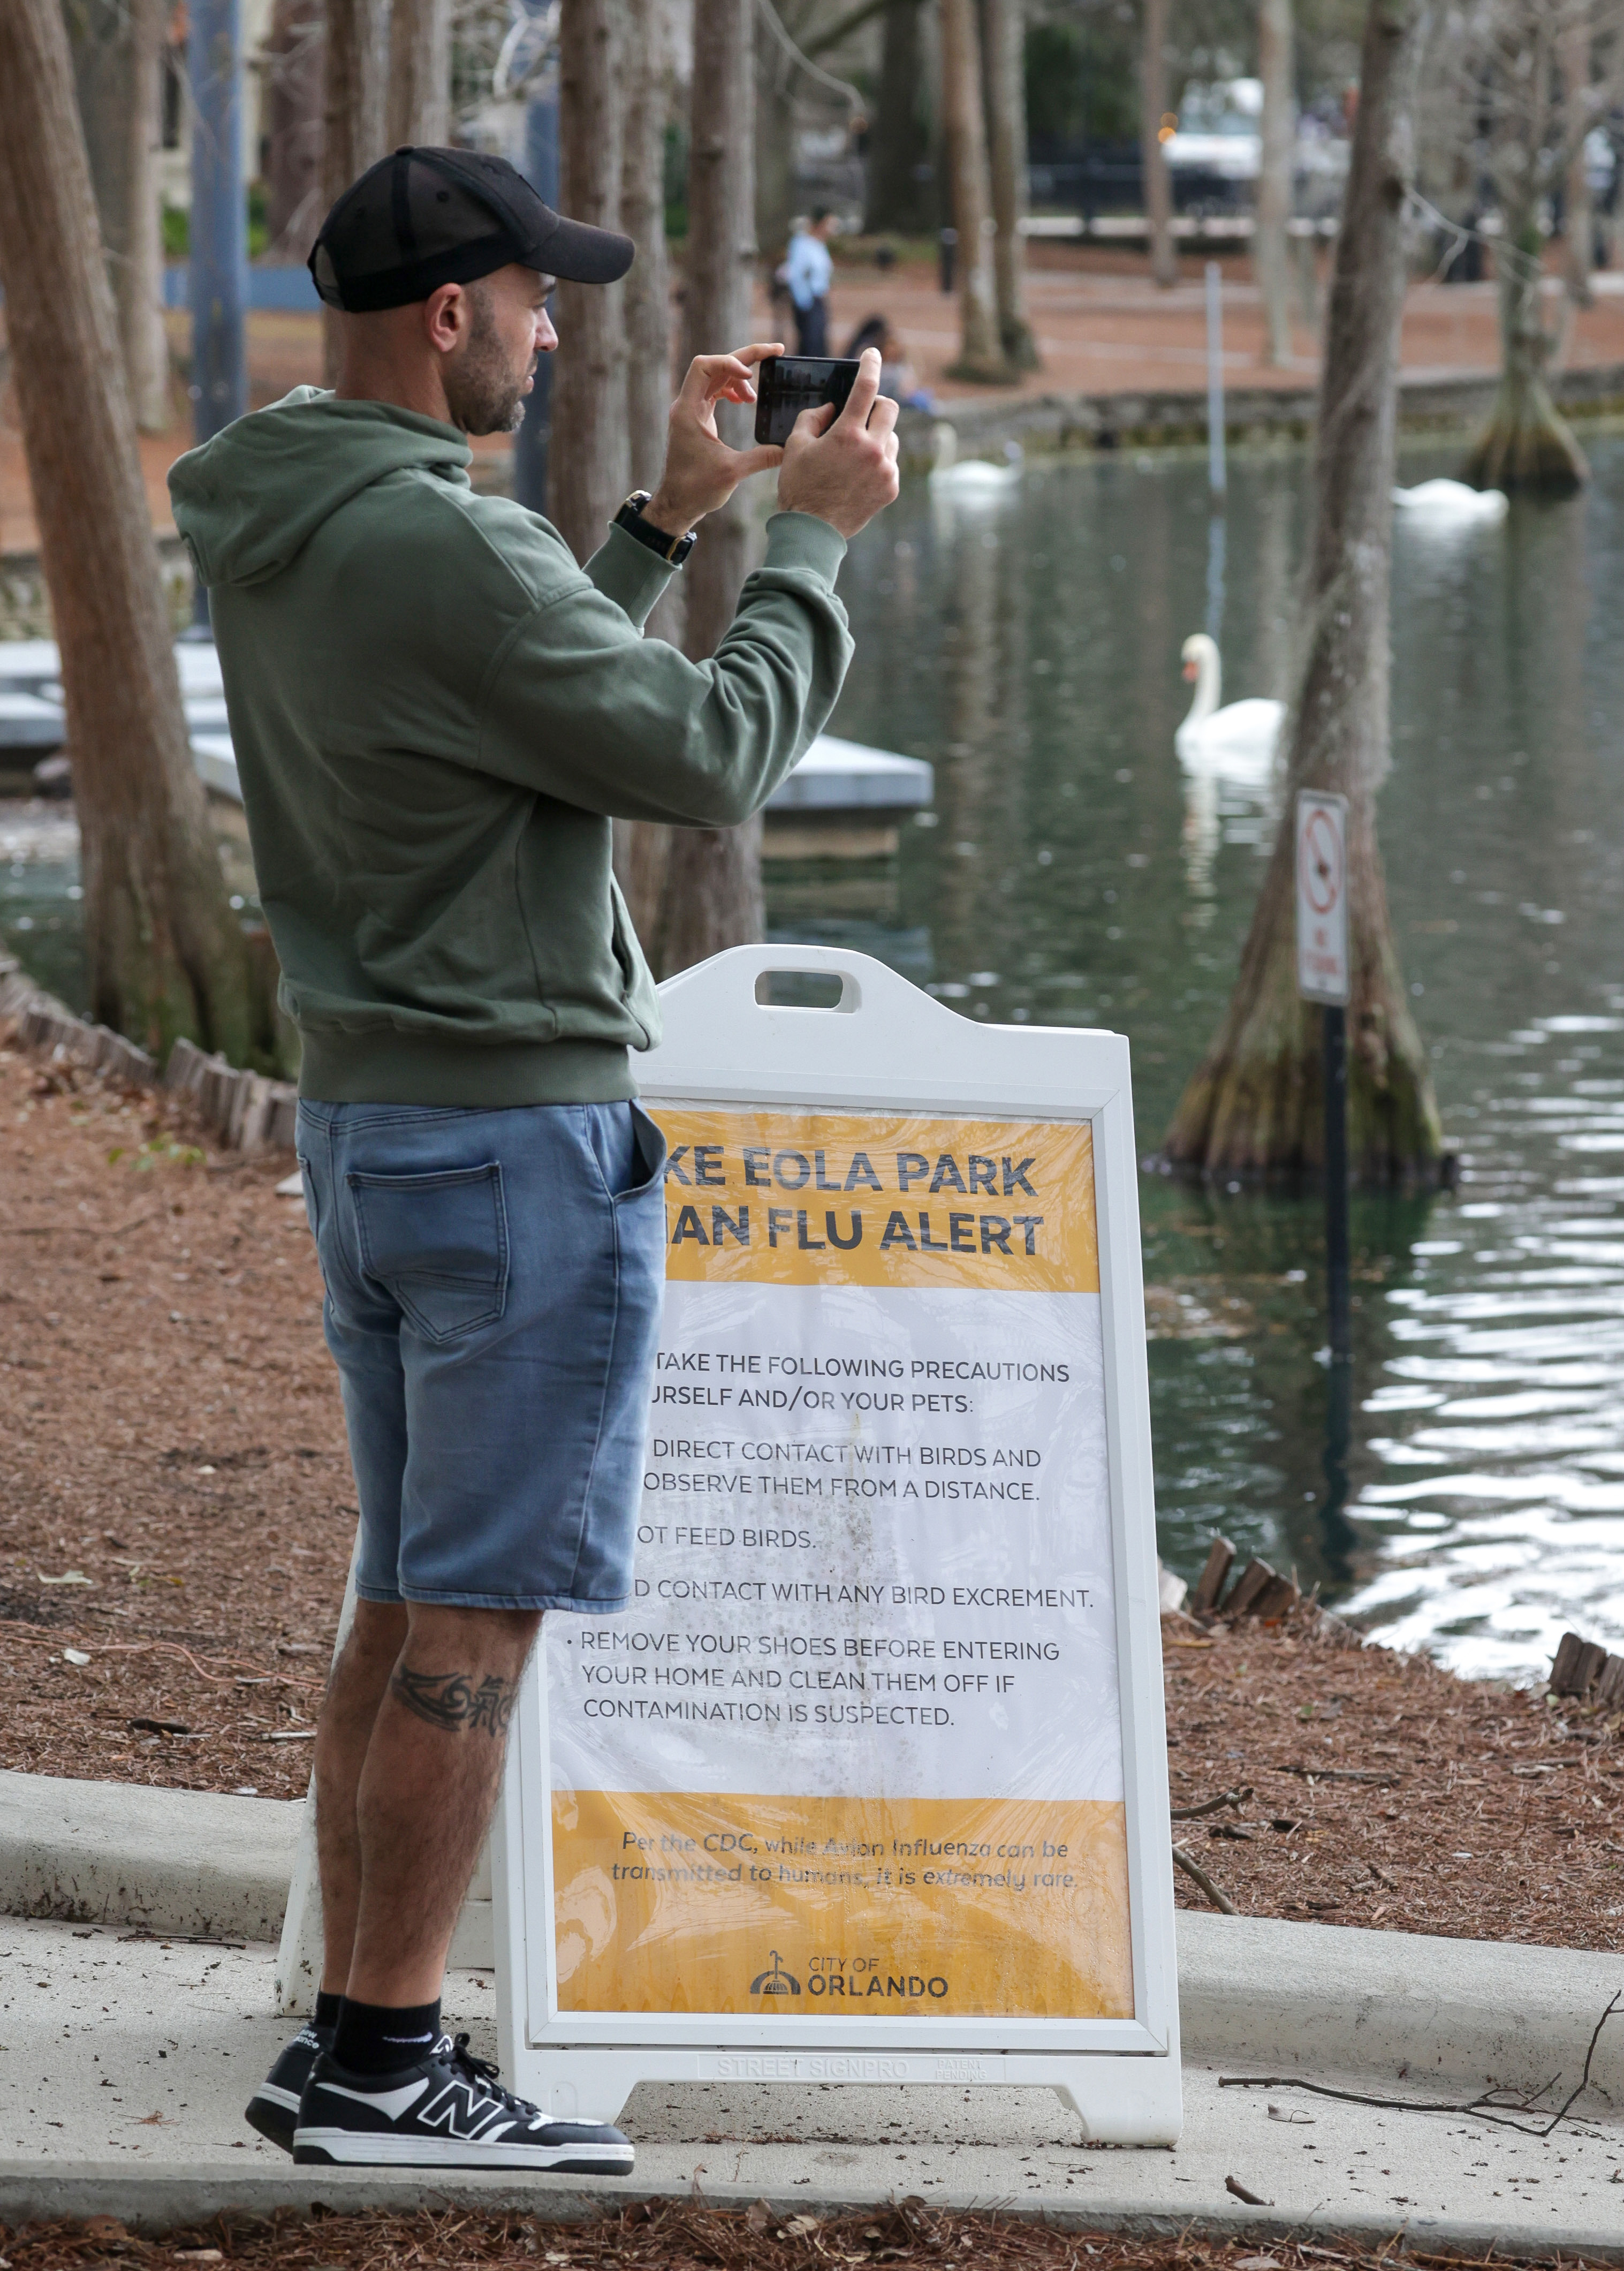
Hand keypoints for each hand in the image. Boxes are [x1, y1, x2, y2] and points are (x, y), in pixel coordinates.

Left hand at [643, 343, 785, 537]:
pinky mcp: (697, 418)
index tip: (752, 376)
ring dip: (739, 378)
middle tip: (774, 351)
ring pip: (716, 377)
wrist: (678, 503)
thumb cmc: (696, 489)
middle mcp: (687, 404)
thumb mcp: (733, 472)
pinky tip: (746, 401)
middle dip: (744, 358)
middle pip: (715, 365)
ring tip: (756, 396)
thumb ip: (762, 458)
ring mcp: (691, 410)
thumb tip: (789, 448)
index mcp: (688, 411)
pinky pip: (715, 390)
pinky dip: (733, 389)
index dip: (730, 362)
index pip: (704, 366)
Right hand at [775, 349, 899, 540]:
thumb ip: (812, 418)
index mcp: (847, 435)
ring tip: (855, 452)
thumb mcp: (795, 447)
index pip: (865, 387)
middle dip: (876, 405)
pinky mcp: (891, 488)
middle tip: (862, 413)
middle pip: (889, 408)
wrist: (813, 532)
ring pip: (892, 436)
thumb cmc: (799, 488)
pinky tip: (859, 474)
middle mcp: (872, 449)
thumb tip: (830, 407)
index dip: (870, 365)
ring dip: (877, 435)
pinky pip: (891, 462)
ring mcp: (885, 470)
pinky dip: (878, 461)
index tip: (872, 354)